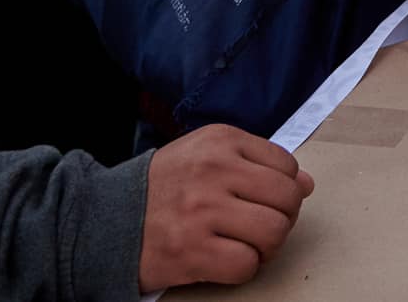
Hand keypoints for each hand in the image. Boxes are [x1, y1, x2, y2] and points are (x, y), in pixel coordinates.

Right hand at [137, 124, 315, 292]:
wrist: (101, 219)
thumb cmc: (162, 188)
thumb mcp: (206, 155)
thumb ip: (256, 163)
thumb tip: (306, 184)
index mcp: (221, 140)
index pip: (287, 166)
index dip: (282, 189)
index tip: (261, 200)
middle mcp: (214, 170)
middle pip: (287, 199)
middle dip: (282, 218)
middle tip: (260, 226)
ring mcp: (202, 211)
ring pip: (274, 232)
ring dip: (266, 246)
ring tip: (245, 244)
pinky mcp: (192, 250)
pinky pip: (247, 265)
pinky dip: (243, 268)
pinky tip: (224, 259)